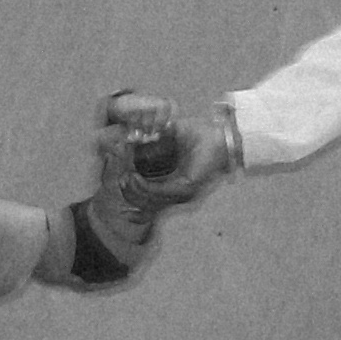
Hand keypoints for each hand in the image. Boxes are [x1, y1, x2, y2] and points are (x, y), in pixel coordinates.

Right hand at [99, 91, 230, 203]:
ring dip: (134, 191)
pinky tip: (134, 177)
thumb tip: (131, 136)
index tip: (121, 185)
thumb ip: (153, 139)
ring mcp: (184, 192)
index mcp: (175, 183)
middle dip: (130, 194)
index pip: (151, 198)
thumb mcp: (171, 136)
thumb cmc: (199, 136)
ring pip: (151, 200)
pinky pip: (160, 192)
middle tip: (119, 181)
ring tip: (124, 179)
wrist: (221, 136)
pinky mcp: (187, 187)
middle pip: (148, 204)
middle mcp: (180, 193)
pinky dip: (144, 187)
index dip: (134, 196)